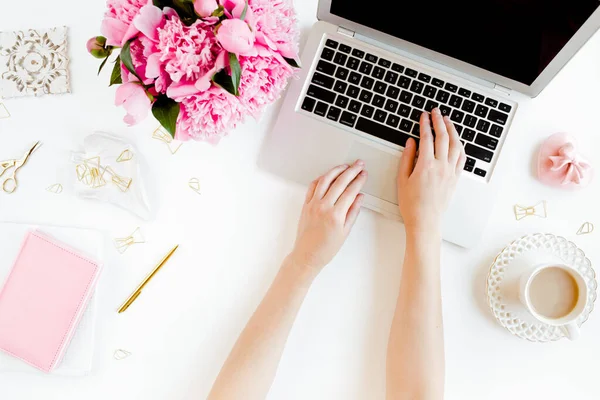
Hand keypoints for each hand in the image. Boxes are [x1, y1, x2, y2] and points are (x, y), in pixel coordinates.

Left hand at [289, 160, 367, 272]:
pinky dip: (321, 178)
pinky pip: (313, 186)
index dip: (359, 180)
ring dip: (336, 170)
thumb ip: (353, 212)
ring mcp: (313, 204)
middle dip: (351, 171)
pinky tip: (328, 175)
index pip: (351, 191)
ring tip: (345, 166)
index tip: (364, 174)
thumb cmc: (326, 248)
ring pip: (325, 180)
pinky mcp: (305, 204)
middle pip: (340, 182)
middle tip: (359, 164)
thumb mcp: (345, 231)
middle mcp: (323, 207)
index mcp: (335, 215)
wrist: (307, 255)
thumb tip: (359, 197)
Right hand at [397, 108, 465, 233]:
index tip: (423, 116)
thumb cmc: (411, 204)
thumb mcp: (402, 179)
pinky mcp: (455, 178)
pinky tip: (457, 140)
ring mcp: (450, 172)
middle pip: (442, 137)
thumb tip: (410, 143)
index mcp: (426, 165)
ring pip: (455, 145)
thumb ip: (407, 158)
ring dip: (452, 130)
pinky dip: (459, 146)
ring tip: (447, 121)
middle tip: (436, 112)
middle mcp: (441, 166)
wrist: (425, 220)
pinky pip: (461, 157)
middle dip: (439, 121)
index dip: (425, 124)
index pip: (426, 138)